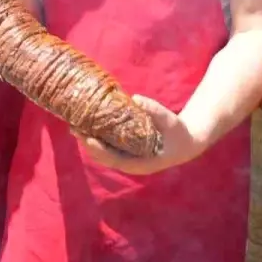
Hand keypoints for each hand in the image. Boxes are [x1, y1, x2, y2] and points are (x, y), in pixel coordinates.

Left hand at [76, 95, 203, 175]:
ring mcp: (128, 159)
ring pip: (103, 154)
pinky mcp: (127, 152)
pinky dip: (97, 139)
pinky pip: (108, 148)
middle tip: (74, 128)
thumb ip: (155, 111)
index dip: (98, 149)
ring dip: (89, 141)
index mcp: (140, 162)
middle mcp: (131, 164)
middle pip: (103, 157)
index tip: (86, 138)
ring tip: (75, 126)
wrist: (187, 142)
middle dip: (88, 144)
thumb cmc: (178, 132)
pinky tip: (89, 126)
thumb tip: (136, 98)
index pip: (113, 158)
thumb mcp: (170, 121)